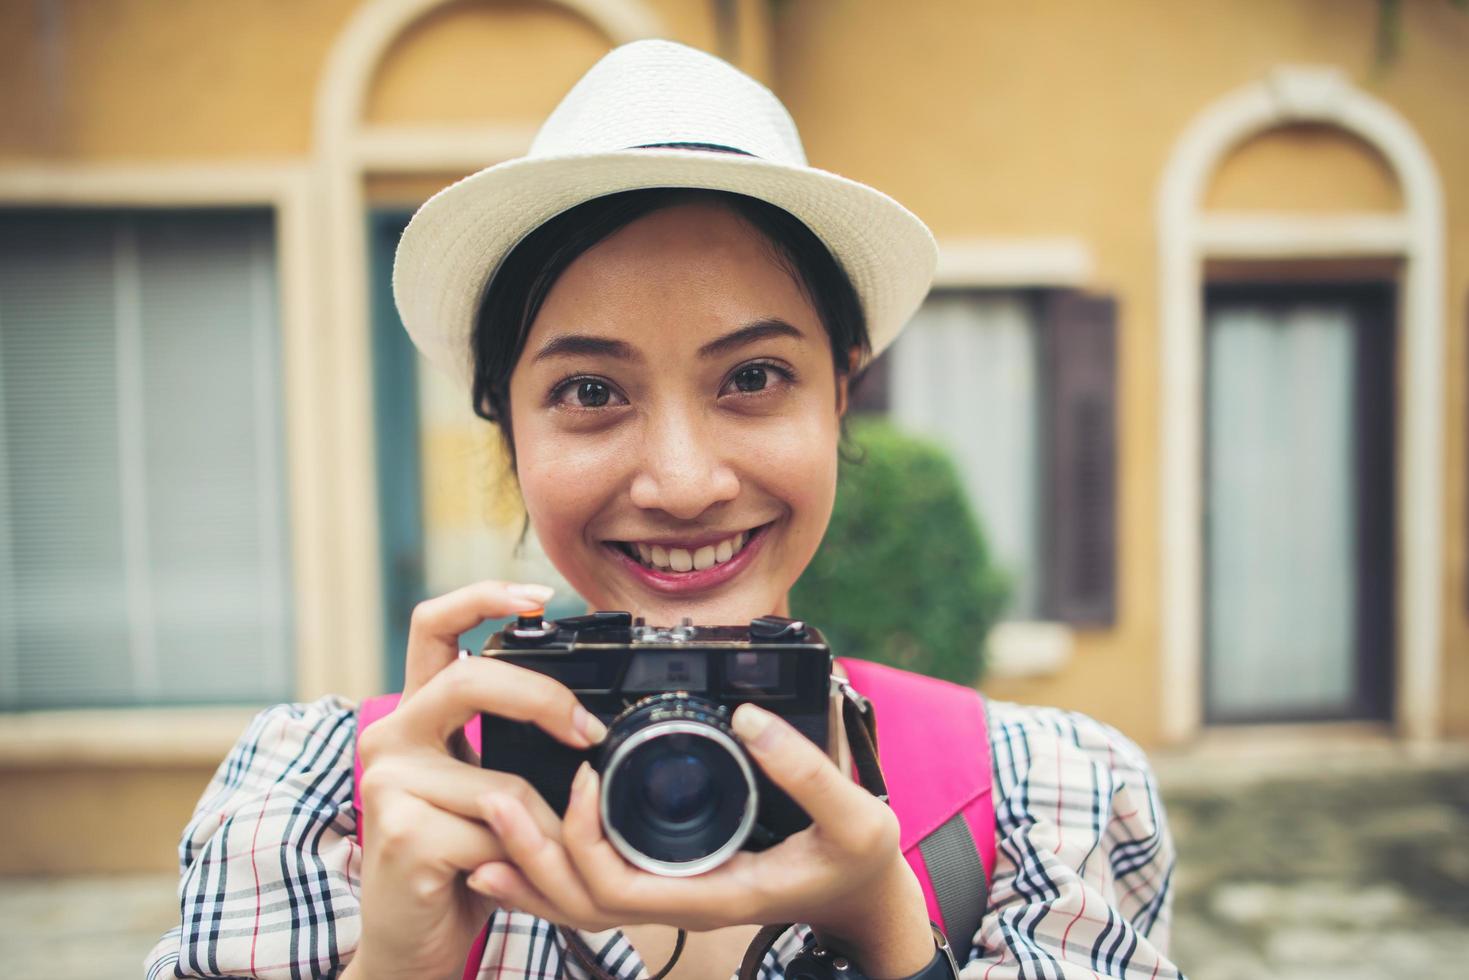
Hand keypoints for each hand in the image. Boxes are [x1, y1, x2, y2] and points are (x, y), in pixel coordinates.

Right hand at [348, 581, 606, 979]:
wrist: (409, 942)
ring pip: (500, 780)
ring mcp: (388, 782)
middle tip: (588, 732)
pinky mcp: (402, 832)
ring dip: (543, 822)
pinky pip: (496, 832)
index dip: (482, 597)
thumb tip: (586, 719)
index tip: (540, 597)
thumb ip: (506, 745)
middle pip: (470, 679)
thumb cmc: (457, 861)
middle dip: (543, 699)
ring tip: (545, 848)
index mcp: (414, 714)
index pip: (432, 625)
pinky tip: (508, 876)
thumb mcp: (482, 789)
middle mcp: (390, 736)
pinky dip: (524, 857)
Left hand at [466, 702, 934, 976]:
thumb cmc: (858, 860)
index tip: (583, 777)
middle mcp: (681, 900)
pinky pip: (599, 883)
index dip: (585, 840)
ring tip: (486, 820)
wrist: (865, 892)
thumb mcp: (854, 817)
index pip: (618, 890)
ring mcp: (673, 892)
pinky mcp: (671, 874)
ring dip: (531, 866)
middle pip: (580, 903)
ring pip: (582, 902)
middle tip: (496, 799)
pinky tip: (525, 838)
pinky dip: (554, 867)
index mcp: (713, 892)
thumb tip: (750, 716)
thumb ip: (807, 770)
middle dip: (532, 857)